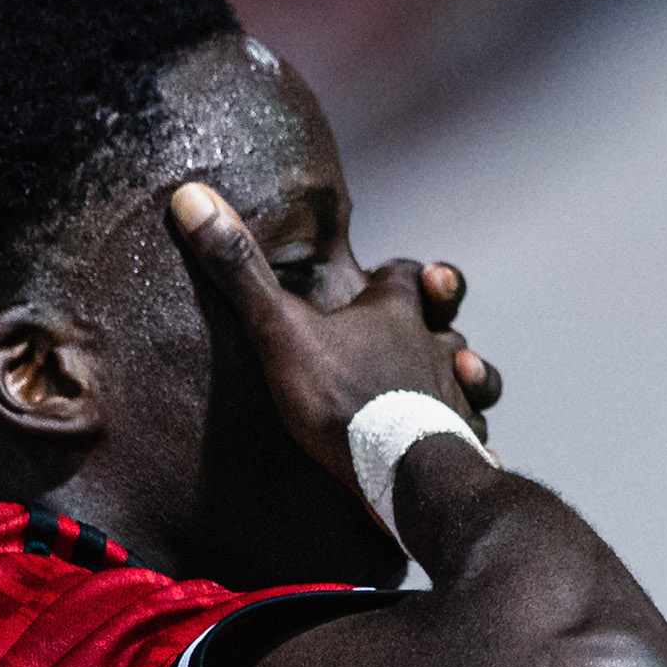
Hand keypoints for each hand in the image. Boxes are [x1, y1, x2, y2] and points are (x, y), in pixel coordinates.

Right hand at [170, 182, 501, 489]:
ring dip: (469, 378)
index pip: (407, 274)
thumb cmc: (340, 399)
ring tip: (456, 381)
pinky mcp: (459, 445)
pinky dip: (467, 442)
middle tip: (426, 333)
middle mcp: (433, 348)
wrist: (397, 469)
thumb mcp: (278, 331)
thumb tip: (192, 197)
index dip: (396, 274)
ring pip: (474, 379)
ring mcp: (451, 398)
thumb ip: (240, 272)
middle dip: (436, 326)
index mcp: (395, 314)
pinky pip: (472, 437)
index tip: (381, 277)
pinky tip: (458, 453)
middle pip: (445, 325)